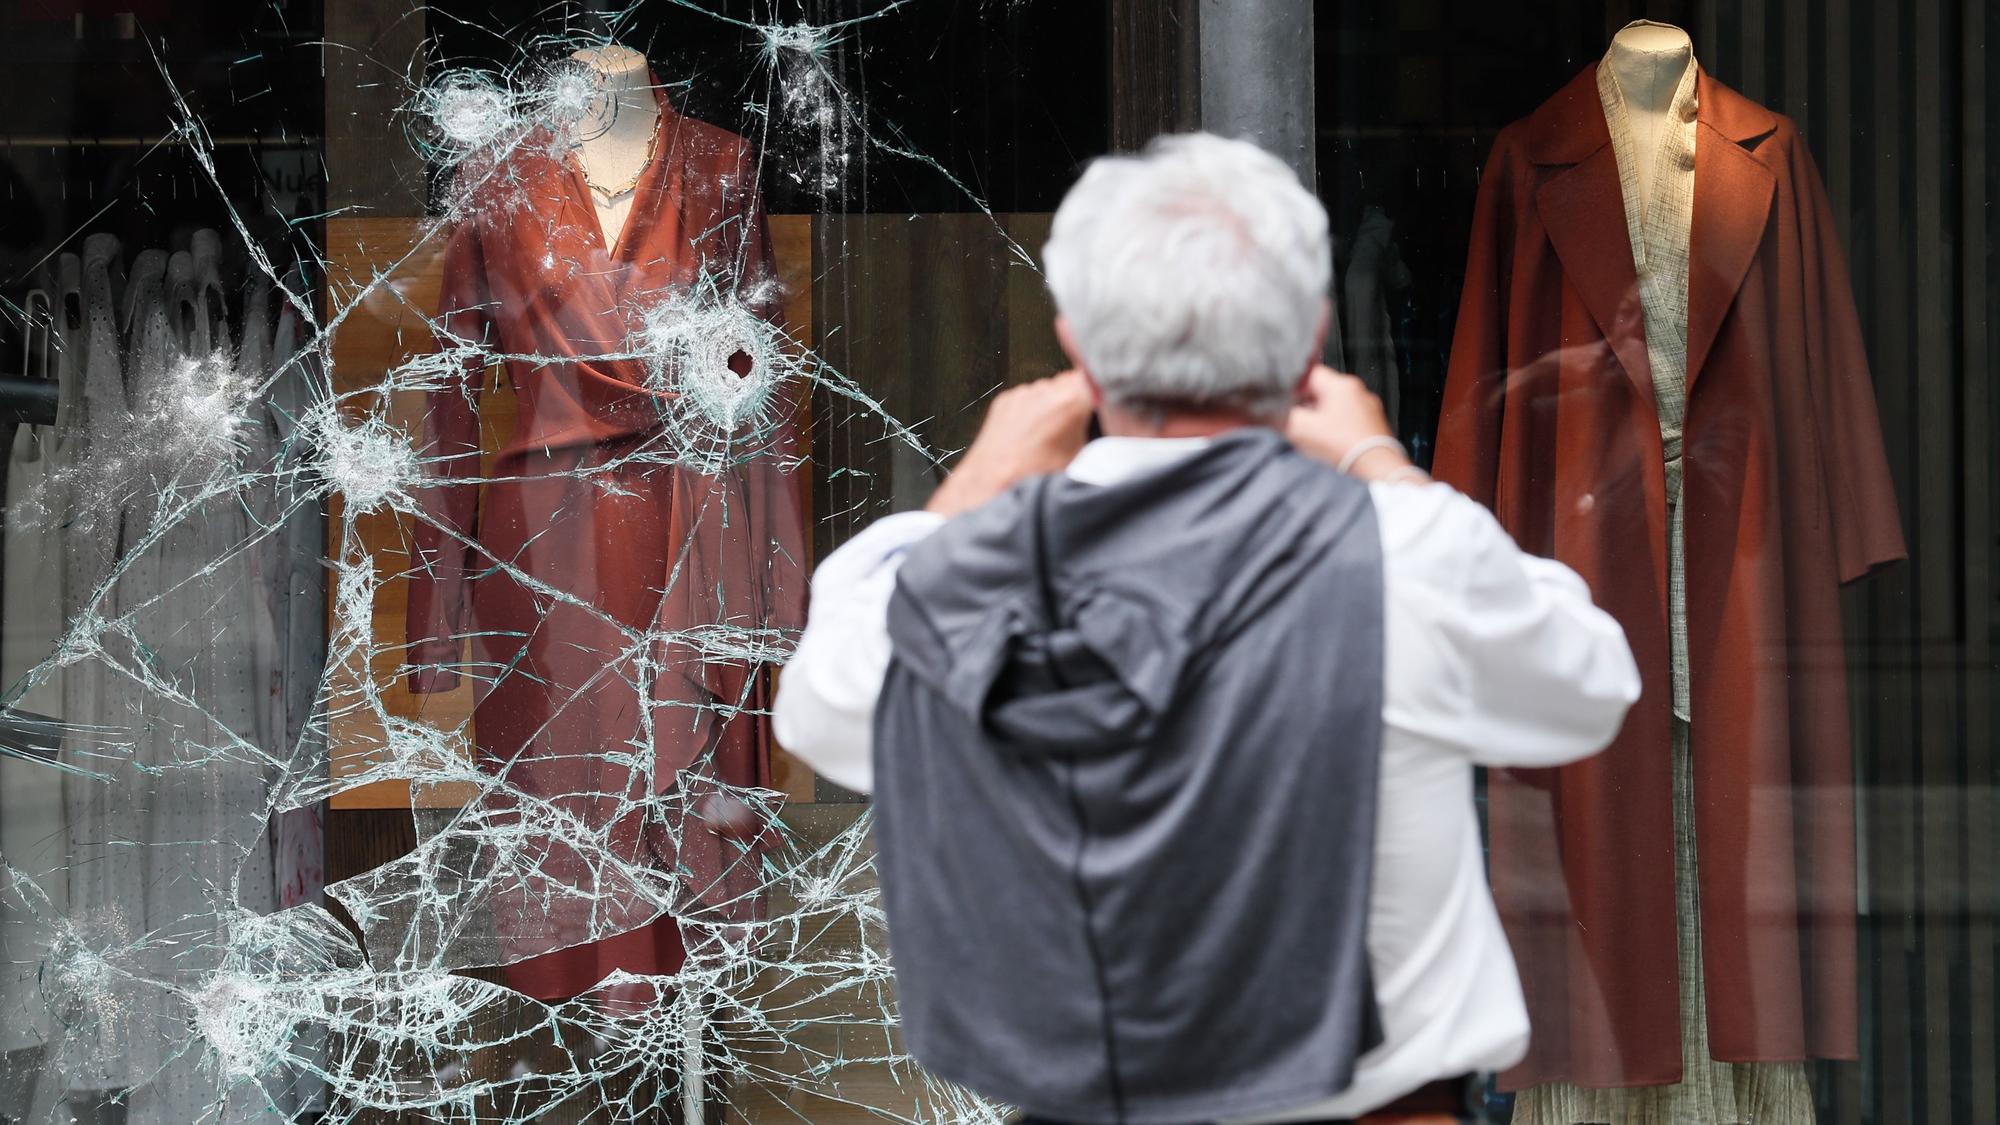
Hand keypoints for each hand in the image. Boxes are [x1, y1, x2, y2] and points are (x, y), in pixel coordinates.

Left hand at [926, 371, 1094, 515]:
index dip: (1106, 391)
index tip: (1109, 403)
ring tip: (1055, 434)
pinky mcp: (1006, 401)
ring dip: (1056, 404)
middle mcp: (1045, 392)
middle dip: (1081, 399)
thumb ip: (1098, 437)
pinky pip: (1029, 397)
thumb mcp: (1082, 459)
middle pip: (1075, 381)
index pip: (1099, 378)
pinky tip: (1036, 434)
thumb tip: (1114, 432)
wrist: (992, 485)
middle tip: (1082, 425)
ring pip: (1051, 389)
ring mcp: (1023, 394)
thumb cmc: (1033, 478)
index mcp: (1069, 401)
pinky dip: (1035, 411)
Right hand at [1285, 366, 1417, 481]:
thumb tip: (1262, 412)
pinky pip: (1347, 421)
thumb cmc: (1343, 448)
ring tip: (1311, 437)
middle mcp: (1358, 391)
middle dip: (1304, 405)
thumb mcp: (1301, 430)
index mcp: (1342, 384)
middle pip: (1320, 391)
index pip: (1308, 373)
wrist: (1376, 472)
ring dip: (1320, 419)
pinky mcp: (1373, 427)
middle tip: (1293, 422)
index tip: (1280, 401)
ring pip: (1334, 407)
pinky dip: (1336, 430)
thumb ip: (1278, 416)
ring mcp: (1368, 409)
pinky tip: (1329, 445)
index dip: (1290, 386)